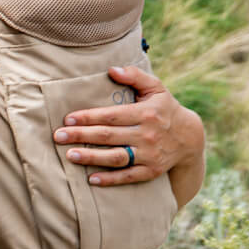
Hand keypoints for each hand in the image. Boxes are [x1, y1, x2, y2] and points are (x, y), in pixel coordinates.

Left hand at [53, 66, 204, 196]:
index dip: (89, 117)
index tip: (68, 118)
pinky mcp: (150, 171)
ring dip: (91, 157)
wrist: (189, 138)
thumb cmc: (165, 108)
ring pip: (116, 157)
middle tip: (59, 137)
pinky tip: (92, 178)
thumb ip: (134, 76)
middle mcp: (146, 134)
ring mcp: (149, 155)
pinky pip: (128, 177)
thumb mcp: (156, 87)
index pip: (112, 115)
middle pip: (108, 136)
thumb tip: (112, 70)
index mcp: (145, 113)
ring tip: (70, 156)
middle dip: (82, 136)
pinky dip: (110, 179)